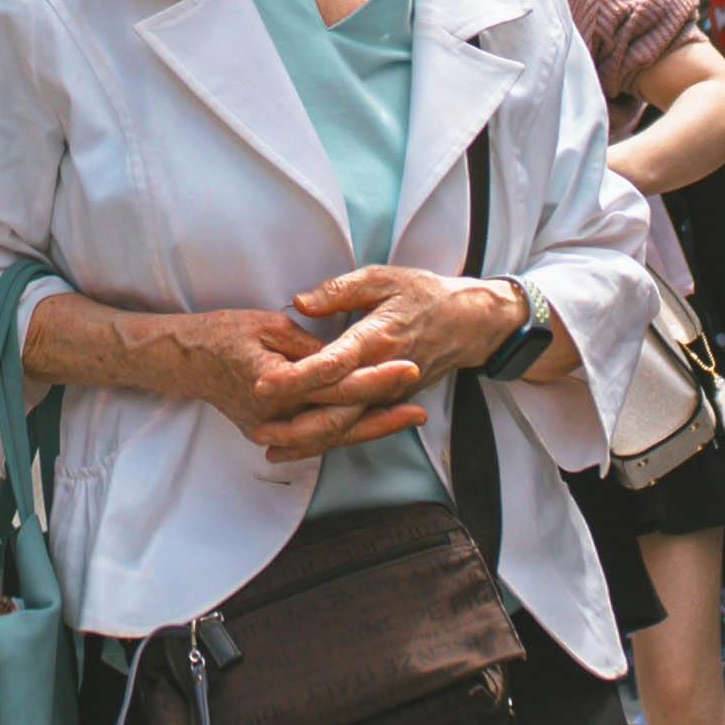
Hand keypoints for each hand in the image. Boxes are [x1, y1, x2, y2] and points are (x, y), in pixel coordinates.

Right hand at [81, 301, 400, 461]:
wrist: (182, 361)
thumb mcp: (268, 326)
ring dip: (371, 428)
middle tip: (419, 399)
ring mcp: (269, 430)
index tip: (407, 367)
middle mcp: (273, 416)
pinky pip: (314, 439)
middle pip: (339, 421)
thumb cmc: (223, 333)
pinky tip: (372, 428)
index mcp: (274, 383)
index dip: (375, 378)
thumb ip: (309, 346)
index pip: (336, 385)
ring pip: (330, 437)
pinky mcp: (269, 433)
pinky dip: (344, 434)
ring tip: (409, 417)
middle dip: (382, 411)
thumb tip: (346, 356)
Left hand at [274, 261, 523, 436]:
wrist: (468, 323)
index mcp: (378, 339)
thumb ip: (338, 290)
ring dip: (306, 439)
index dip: (297, 377)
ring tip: (267, 444)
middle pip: (337, 410)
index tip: (264, 383)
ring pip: (345, 427)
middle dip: (295, 423)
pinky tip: (296, 446)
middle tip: (256, 427)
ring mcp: (388, 394)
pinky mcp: (389, 403)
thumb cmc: (423, 294)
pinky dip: (325, 440)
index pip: (332, 365)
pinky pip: (354, 427)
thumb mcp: (382, 277)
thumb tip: (299, 302)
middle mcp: (383, 375)